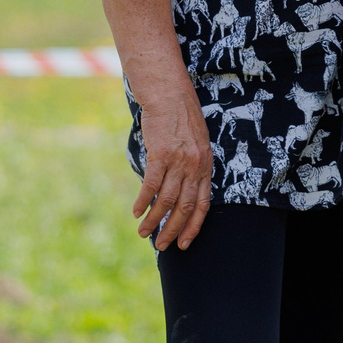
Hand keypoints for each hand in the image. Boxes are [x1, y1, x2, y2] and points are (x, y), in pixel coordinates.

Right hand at [131, 82, 214, 251]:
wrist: (170, 96)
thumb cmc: (180, 120)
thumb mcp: (196, 146)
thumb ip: (191, 169)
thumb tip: (179, 192)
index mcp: (205, 167)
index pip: (203, 205)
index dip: (193, 227)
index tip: (184, 243)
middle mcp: (195, 167)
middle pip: (185, 207)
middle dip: (173, 230)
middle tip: (162, 246)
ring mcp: (179, 162)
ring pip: (166, 200)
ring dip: (154, 220)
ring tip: (144, 233)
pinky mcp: (161, 155)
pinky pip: (151, 185)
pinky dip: (143, 202)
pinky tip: (136, 212)